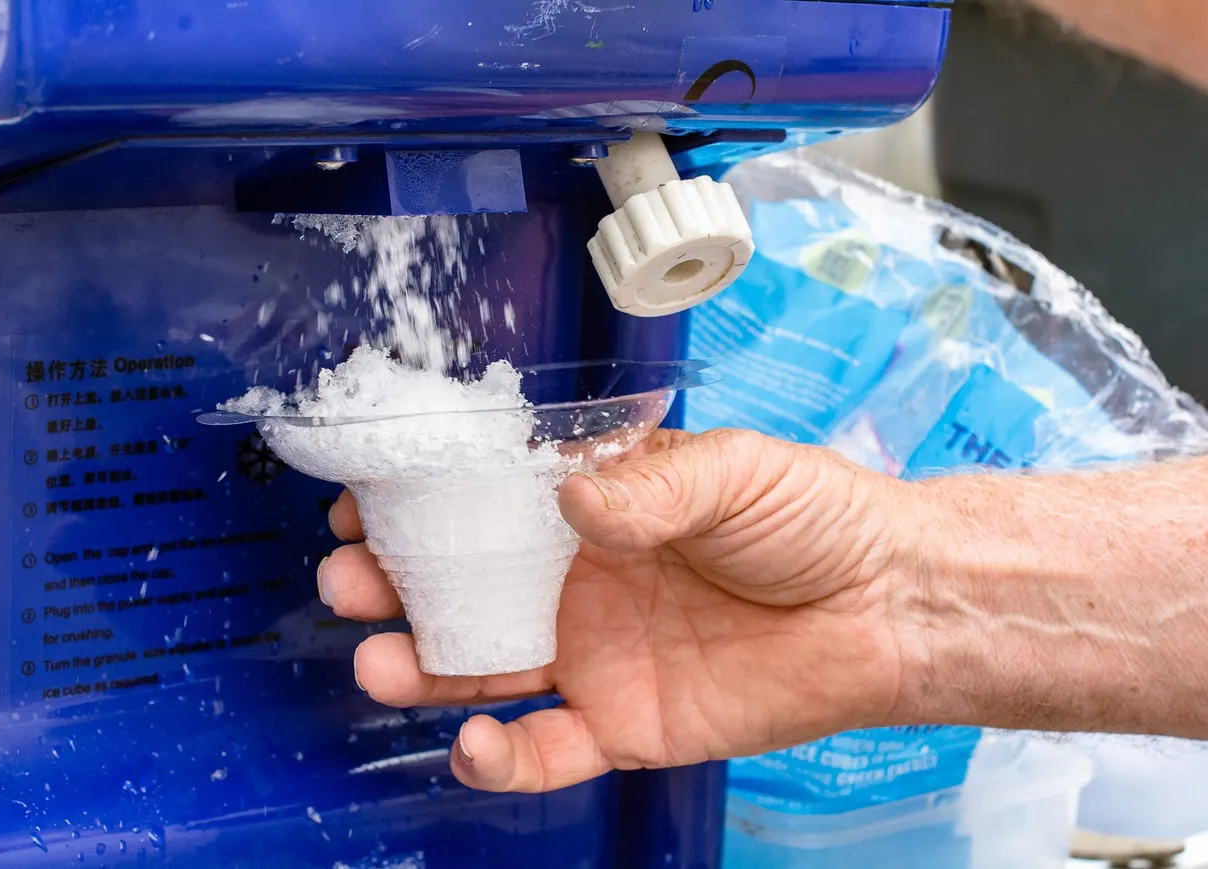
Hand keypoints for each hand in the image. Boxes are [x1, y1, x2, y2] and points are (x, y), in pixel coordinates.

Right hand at [319, 428, 911, 792]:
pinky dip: (501, 758)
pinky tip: (469, 742)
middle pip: (463, 591)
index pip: (486, 507)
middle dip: (396, 587)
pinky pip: (547, 750)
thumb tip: (570, 492)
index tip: (366, 499)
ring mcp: (593, 656)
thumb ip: (646, 487)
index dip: (423, 505)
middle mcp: (577, 584)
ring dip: (421, 672)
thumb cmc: (812, 517)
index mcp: (593, 512)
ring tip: (374, 660)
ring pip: (483, 671)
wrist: (885, 603)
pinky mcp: (623, 722)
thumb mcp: (730, 470)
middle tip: (348, 579)